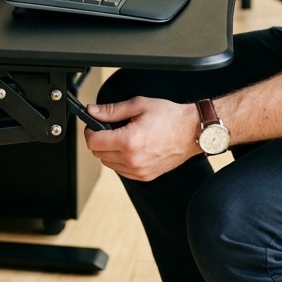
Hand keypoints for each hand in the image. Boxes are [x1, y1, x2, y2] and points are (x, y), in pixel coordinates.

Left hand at [83, 97, 199, 181]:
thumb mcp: (138, 105)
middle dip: (99, 140)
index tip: (93, 125)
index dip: (90, 131)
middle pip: (99, 154)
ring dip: (109, 151)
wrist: (192, 131)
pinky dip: (120, 160)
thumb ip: (112, 110)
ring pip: (108, 163)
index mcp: (129, 141)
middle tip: (109, 128)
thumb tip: (93, 111)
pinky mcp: (145, 176)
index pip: (93, 142)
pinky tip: (130, 148)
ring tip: (122, 136)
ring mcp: (139, 171)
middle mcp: (132, 160)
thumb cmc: (170, 117)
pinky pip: (121, 171)